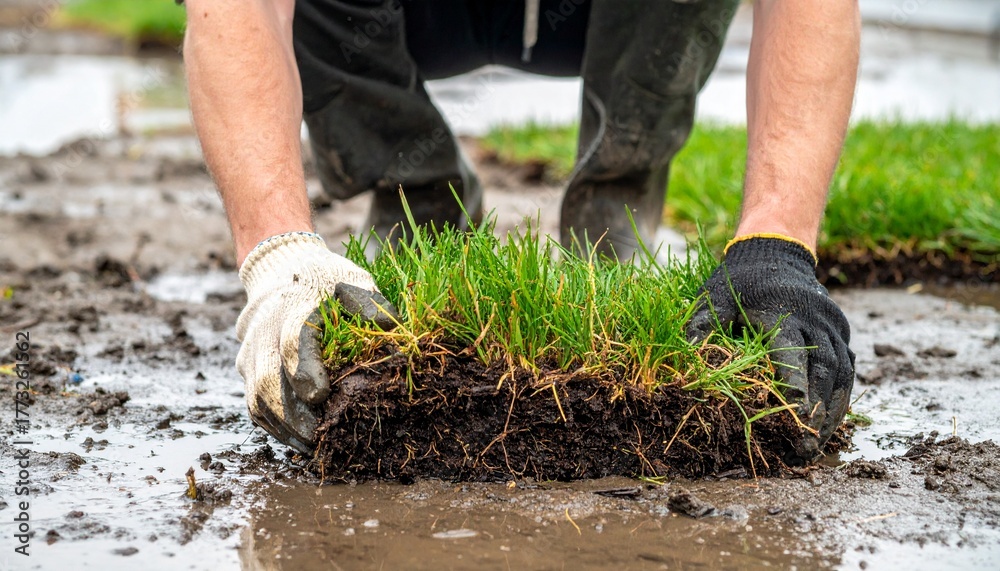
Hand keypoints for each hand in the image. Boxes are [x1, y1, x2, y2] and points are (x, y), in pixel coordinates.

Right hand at [236, 232, 397, 451]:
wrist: (280, 274)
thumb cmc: (324, 282)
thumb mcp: (351, 280)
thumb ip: (369, 302)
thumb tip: (390, 327)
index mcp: (294, 306)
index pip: (293, 341)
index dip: (304, 369)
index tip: (321, 395)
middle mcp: (265, 332)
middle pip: (268, 378)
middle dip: (293, 413)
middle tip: (320, 436)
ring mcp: (251, 353)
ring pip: (257, 398)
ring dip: (284, 427)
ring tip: (313, 447)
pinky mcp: (247, 370)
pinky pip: (254, 406)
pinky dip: (274, 428)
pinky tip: (299, 441)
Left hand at [685, 235, 854, 463]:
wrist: (774, 252)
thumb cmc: (738, 280)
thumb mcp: (715, 296)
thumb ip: (702, 323)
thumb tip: (685, 353)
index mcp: (784, 312)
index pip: (793, 354)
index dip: (795, 386)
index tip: (795, 417)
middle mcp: (816, 320)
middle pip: (823, 372)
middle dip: (816, 413)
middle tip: (806, 449)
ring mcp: (833, 326)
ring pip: (842, 375)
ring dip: (832, 412)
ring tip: (819, 445)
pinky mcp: (841, 332)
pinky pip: (848, 369)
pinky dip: (840, 398)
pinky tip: (829, 423)